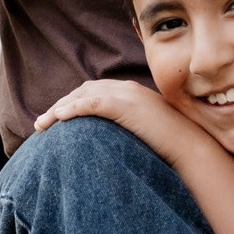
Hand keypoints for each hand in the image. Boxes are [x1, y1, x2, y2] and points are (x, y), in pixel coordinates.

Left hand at [34, 76, 199, 166]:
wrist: (191, 145)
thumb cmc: (171, 145)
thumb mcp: (146, 132)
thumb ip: (128, 129)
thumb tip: (112, 144)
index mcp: (131, 93)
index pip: (93, 91)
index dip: (72, 103)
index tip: (57, 118)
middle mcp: (127, 88)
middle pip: (83, 90)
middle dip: (60, 104)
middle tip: (42, 123)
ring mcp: (127, 95)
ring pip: (83, 95)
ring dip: (59, 109)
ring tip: (42, 124)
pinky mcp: (126, 105)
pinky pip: (92, 103)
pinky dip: (73, 109)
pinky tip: (59, 119)